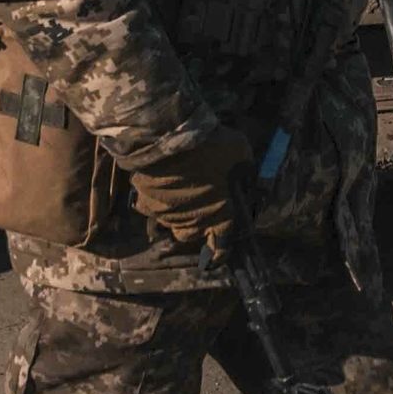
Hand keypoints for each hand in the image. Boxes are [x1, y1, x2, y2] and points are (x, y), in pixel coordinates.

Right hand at [124, 129, 252, 253]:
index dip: (219, 252)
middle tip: (195, 207)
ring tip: (175, 192)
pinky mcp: (146, 204)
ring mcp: (167, 216)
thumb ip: (243, 172)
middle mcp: (193, 223)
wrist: (171, 137)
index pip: (222, 246)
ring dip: (174, 212)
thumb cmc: (213, 147)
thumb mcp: (241, 154)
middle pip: (191, 235)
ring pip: (170, 222)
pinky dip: (153, 200)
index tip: (216, 256)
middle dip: (194, 226)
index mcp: (221, 217)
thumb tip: (246, 178)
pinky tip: (156, 185)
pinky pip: (150, 207)